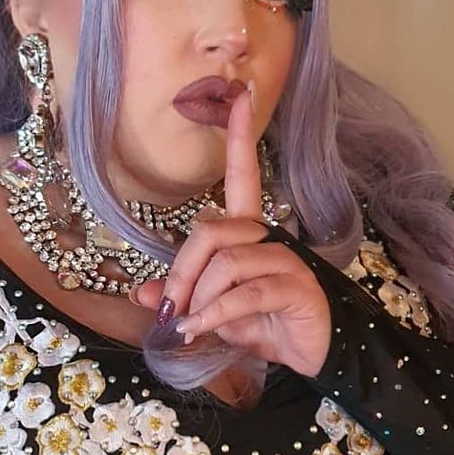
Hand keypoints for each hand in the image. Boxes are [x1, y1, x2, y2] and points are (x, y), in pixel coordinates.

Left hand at [131, 85, 330, 377]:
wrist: (312, 356)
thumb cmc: (265, 326)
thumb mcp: (213, 312)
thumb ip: (181, 298)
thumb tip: (141, 294)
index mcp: (251, 233)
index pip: (242, 177)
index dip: (239, 139)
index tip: (238, 97)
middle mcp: (270, 236)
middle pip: (212, 230)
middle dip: (182, 272)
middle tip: (172, 309)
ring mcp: (287, 260)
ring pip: (226, 262)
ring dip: (200, 299)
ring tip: (194, 326)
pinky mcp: (296, 287)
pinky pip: (243, 293)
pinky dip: (213, 314)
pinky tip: (199, 329)